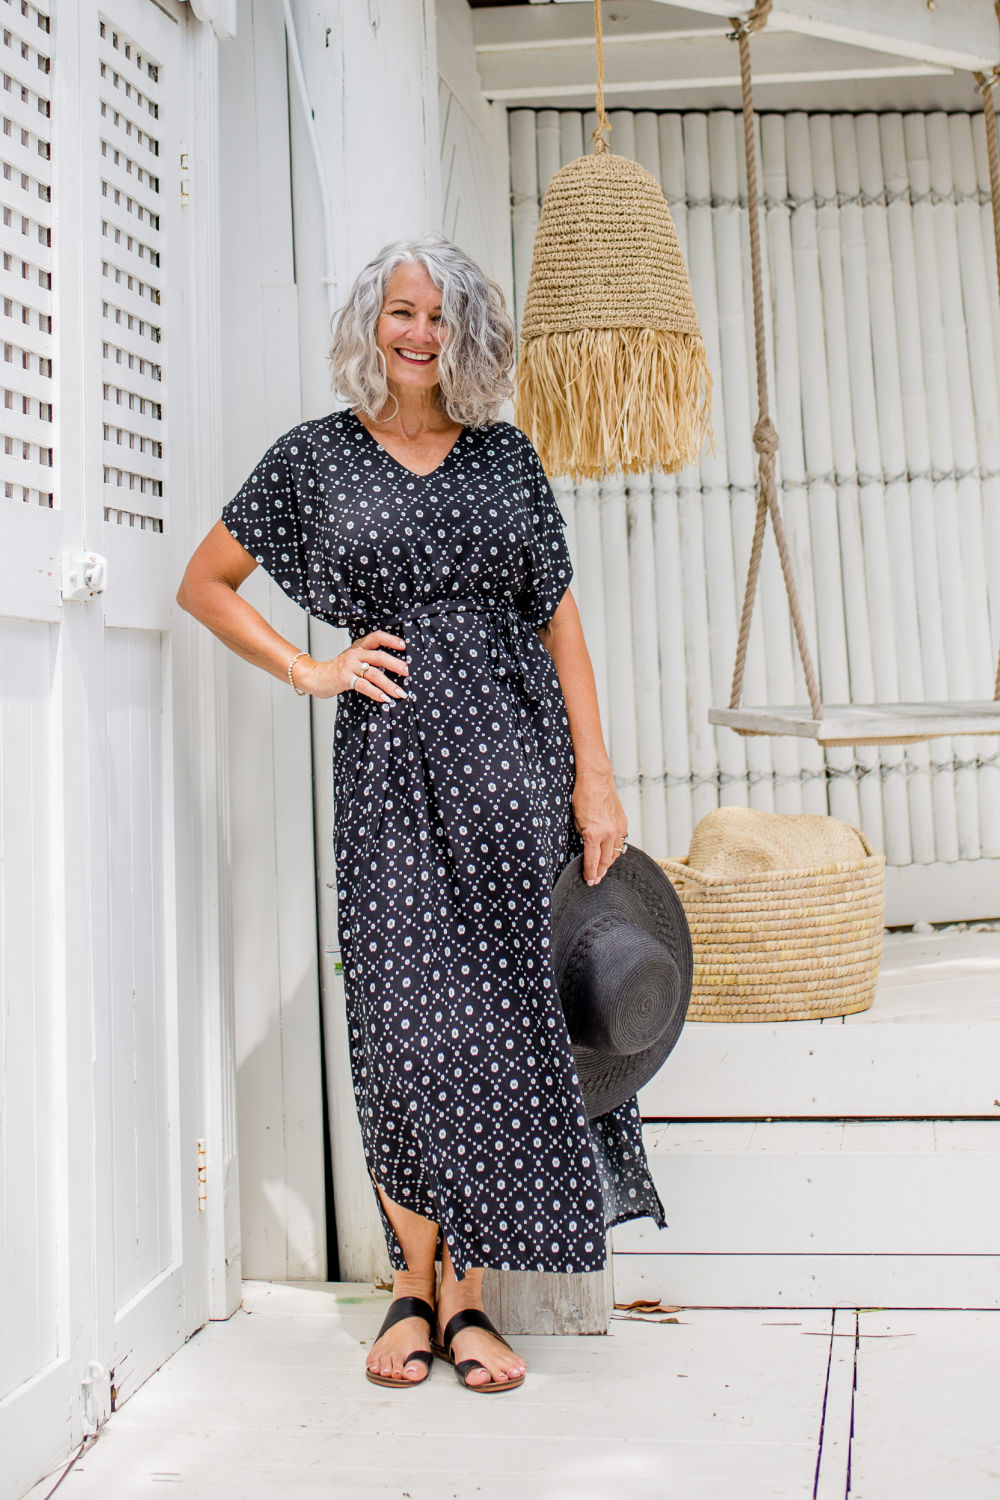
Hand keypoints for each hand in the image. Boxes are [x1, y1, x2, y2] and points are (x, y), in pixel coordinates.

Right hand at [296, 631, 409, 701]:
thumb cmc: (339, 670)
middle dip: (396, 665)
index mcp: (359, 646)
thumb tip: (397, 667)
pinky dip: (376, 693)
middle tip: (409, 673)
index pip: (377, 637)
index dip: (391, 640)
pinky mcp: (344, 678)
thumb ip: (370, 659)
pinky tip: (385, 698)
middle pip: (379, 656)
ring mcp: (349, 666)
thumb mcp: (354, 659)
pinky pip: (364, 686)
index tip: (404, 645)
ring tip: (401, 693)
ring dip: (389, 684)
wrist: (316, 677)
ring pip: (374, 674)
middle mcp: (355, 654)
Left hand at [571, 766, 627, 884]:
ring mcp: (618, 829)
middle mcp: (608, 834)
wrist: (596, 780)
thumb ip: (583, 836)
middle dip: (600, 872)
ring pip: (615, 853)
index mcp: (593, 834)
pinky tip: (611, 853)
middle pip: (606, 861)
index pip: (592, 861)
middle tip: (596, 880)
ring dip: (609, 863)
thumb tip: (586, 848)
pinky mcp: (623, 823)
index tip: (589, 881)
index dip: (590, 873)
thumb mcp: (576, 820)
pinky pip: (621, 842)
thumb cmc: (582, 796)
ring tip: (603, 870)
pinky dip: (615, 849)